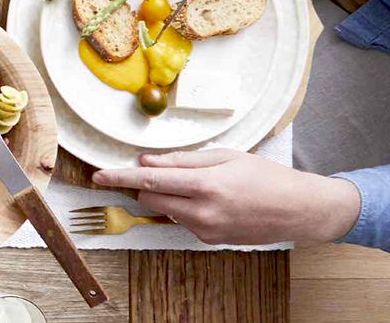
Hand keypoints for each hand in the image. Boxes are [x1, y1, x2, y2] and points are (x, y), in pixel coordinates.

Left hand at [94, 149, 359, 244]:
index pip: (151, 180)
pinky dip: (186, 208)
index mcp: (206, 185)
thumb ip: (183, 160)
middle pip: (152, 198)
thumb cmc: (266, 177)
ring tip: (201, 185)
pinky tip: (212, 201)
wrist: (299, 210)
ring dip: (169, 196)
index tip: (98, 175)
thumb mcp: (227, 157)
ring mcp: (205, 230)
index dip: (120, 177)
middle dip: (143, 185)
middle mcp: (202, 211)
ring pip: (166, 210)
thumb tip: (146, 161)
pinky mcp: (209, 240)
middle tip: (146, 171)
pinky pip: (183, 220)